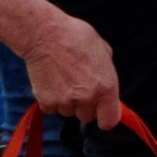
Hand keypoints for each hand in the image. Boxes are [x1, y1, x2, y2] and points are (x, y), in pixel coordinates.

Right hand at [21, 11, 125, 130]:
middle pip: (87, 117)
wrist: (46, 35)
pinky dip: (51, 100)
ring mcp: (65, 101)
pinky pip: (51, 109)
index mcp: (106, 87)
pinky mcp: (46, 101)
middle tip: (79, 87)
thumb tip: (107, 87)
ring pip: (68, 112)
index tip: (102, 112)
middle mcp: (87, 98)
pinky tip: (52, 83)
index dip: (106, 117)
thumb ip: (107, 75)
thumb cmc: (76, 38)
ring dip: (67, 102)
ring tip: (64, 80)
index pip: (110, 121)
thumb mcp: (104, 53)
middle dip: (85, 105)